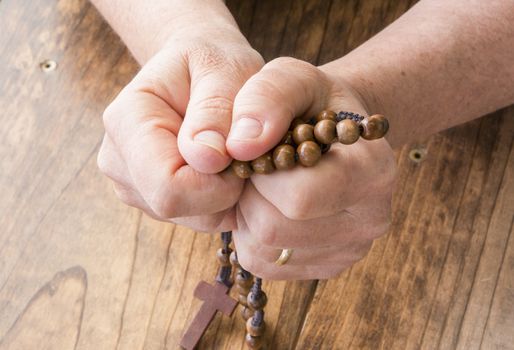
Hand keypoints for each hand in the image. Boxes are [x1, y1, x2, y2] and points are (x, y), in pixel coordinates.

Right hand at [97, 25, 263, 231]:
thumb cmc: (214, 64)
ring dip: (223, 194)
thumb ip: (221, 109)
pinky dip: (219, 200)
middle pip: (176, 206)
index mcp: (126, 121)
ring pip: (190, 217)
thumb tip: (209, 160)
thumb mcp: (227, 69)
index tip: (242, 155)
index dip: (217, 183)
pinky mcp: (152, 199)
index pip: (168, 186)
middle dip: (222, 189)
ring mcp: (132, 184)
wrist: (198, 70)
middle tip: (241, 152)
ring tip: (228, 152)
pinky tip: (220, 167)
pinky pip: (197, 218)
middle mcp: (119, 160)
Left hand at [227, 57, 396, 279]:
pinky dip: (250, 233)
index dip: (263, 172)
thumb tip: (239, 146)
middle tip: (260, 167)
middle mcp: (370, 220)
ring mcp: (348, 250)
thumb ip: (267, 97)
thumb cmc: (313, 103)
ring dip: (247, 213)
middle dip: (250, 194)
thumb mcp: (292, 78)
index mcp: (373, 173)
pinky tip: (268, 204)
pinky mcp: (323, 267)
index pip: (300, 197)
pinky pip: (263, 262)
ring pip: (264, 250)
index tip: (264, 148)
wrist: (334, 131)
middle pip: (274, 230)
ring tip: (266, 183)